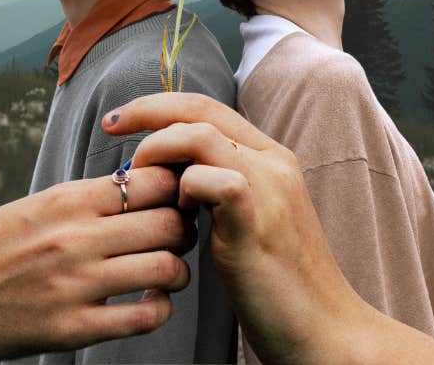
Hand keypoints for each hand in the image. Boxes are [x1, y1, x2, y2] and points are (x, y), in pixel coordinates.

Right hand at [0, 165, 195, 359]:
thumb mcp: (35, 206)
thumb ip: (87, 200)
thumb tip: (142, 186)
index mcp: (67, 200)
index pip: (154, 181)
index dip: (175, 190)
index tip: (172, 200)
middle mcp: (76, 238)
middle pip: (169, 223)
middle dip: (183, 230)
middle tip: (175, 238)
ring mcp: (76, 285)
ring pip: (167, 269)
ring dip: (176, 271)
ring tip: (163, 273)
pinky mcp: (72, 328)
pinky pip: (144, 317)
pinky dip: (159, 309)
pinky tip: (147, 304)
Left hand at [102, 92, 356, 364]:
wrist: (322, 328)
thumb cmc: (277, 282)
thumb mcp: (245, 220)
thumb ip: (216, 189)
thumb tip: (170, 174)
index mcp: (271, 158)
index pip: (208, 108)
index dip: (160, 106)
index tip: (120, 118)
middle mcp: (274, 162)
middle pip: (200, 109)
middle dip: (146, 111)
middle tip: (111, 125)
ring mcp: (269, 187)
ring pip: (200, 135)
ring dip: (158, 152)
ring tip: (143, 184)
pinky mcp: (257, 220)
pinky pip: (210, 179)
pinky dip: (182, 189)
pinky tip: (180, 217)